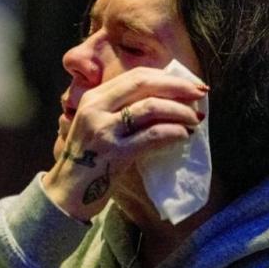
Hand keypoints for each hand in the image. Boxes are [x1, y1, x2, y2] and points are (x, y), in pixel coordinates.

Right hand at [42, 67, 206, 220]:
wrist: (67, 192)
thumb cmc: (90, 160)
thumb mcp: (99, 126)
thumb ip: (122, 110)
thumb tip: (167, 99)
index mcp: (93, 97)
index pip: (135, 75)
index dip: (166, 76)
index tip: (189, 83)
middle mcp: (96, 108)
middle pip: (143, 83)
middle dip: (177, 86)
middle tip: (201, 93)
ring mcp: (103, 130)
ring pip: (150, 107)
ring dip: (179, 111)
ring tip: (195, 119)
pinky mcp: (113, 153)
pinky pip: (151, 135)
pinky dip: (172, 132)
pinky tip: (184, 136)